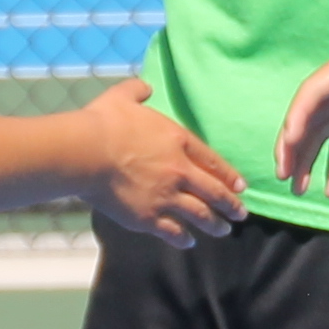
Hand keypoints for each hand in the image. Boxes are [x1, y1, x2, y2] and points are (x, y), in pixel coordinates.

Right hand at [79, 79, 241, 246]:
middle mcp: (179, 171)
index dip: (230, 175)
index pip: (213, 161)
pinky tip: (189, 241)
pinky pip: (173, 232)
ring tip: (224, 230)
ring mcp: (165, 196)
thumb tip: (145, 87)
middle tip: (241, 214)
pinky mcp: (148, 217)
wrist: (87, 152)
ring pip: (200, 215)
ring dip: (215, 224)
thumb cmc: (104, 122)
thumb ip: (138, 90)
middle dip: (231, 205)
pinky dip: (183, 238)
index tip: (241, 186)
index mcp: (178, 141)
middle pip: (214, 192)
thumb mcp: (123, 97)